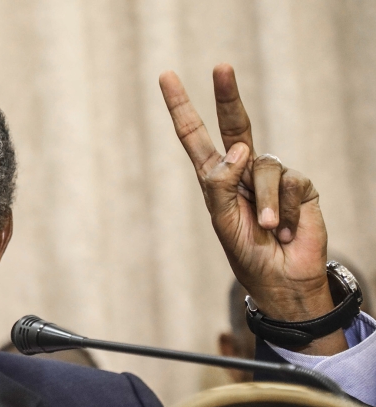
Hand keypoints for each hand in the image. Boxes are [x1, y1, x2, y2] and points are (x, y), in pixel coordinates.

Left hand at [160, 64, 346, 354]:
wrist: (280, 280)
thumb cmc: (246, 253)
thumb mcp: (222, 222)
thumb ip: (221, 185)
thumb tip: (240, 147)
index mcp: (216, 177)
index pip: (196, 136)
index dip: (182, 107)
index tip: (167, 76)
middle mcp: (244, 170)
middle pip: (235, 124)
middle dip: (228, 95)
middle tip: (221, 66)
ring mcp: (272, 176)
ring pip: (263, 167)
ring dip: (263, 203)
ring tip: (267, 229)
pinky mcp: (299, 186)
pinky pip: (289, 183)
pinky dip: (283, 210)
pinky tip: (284, 230)